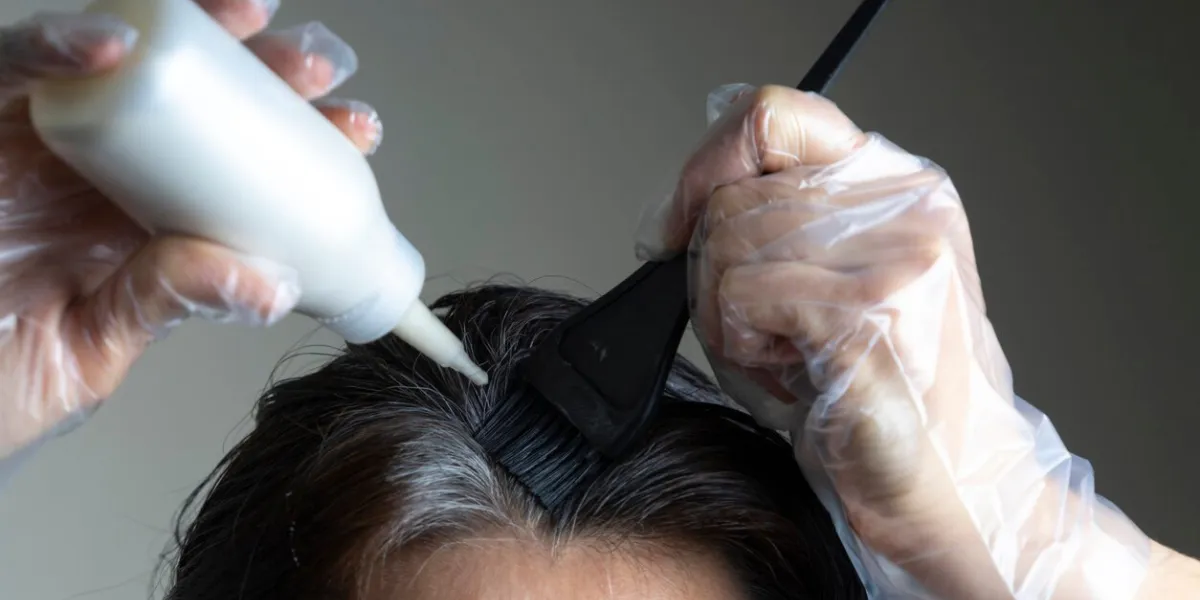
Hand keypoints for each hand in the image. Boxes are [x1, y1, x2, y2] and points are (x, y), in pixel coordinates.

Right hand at [0, 0, 383, 458]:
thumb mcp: (94, 348)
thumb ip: (168, 304)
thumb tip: (272, 284)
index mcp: (140, 224)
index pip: (230, 167)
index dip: (296, 140)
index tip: (357, 131)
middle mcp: (95, 174)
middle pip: (190, 101)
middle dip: (262, 74)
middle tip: (319, 69)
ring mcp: (35, 148)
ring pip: (116, 64)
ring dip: (187, 34)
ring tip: (249, 21)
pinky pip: (7, 73)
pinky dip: (53, 47)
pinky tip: (111, 44)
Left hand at [638, 84, 1176, 597]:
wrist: (951, 487)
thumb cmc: (874, 394)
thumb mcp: (821, 281)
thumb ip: (769, 220)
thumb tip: (685, 201)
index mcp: (898, 183)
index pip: (774, 115)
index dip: (708, 165)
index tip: (680, 222)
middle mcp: (906, 203)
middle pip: (734, 196)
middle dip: (712, 274)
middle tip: (761, 331)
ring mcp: (897, 255)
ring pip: (726, 245)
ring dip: (726, 316)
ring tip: (786, 355)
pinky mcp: (873, 313)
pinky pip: (741, 296)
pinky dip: (741, 345)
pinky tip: (794, 372)